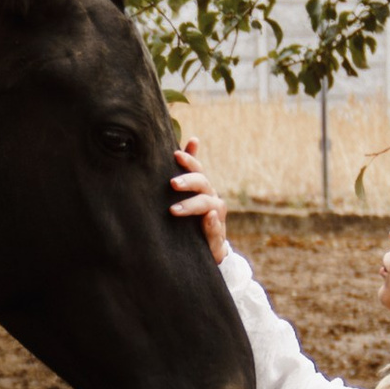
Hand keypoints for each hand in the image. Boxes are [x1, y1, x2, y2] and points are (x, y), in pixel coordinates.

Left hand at [170, 133, 228, 259]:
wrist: (209, 248)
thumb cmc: (194, 218)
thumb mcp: (188, 196)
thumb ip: (187, 172)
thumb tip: (192, 140)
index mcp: (203, 188)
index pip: (197, 169)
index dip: (189, 160)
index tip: (175, 154)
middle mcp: (212, 199)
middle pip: (202, 184)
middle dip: (188, 181)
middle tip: (172, 183)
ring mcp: (216, 217)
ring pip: (209, 205)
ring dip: (192, 205)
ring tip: (174, 210)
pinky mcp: (217, 237)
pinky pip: (216, 229)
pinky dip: (212, 223)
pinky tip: (208, 218)